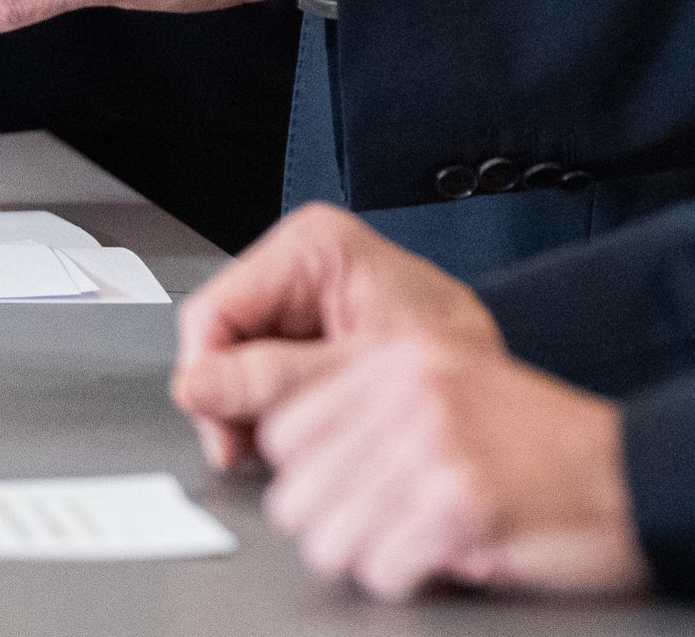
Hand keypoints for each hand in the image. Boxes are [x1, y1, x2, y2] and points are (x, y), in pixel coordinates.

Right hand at [171, 203, 499, 469]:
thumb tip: (197, 385)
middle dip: (234, 403)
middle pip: (221, 344)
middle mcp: (300, 265)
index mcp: (312, 245)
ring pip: (236, 370)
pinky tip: (306, 436)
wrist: (497, 387)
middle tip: (259, 451)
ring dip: (255, 416)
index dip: (209, 379)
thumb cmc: (453, 358)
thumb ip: (275, 378)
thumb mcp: (357, 372)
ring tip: (298, 444)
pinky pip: (264, 383)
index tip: (225, 432)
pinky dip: (276, 418)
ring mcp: (302, 302)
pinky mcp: (309, 338)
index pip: (214, 311)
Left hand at [250, 334, 642, 598]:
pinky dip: (407, 578)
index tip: (337, 487)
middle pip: (293, 492)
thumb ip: (366, 404)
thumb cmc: (541, 443)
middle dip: (334, 524)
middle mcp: (409, 391)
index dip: (305, 472)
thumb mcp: (449, 389)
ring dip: (368, 556)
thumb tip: (280, 450)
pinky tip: (445, 555)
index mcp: (400, 354)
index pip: (282, 424)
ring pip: (326, 540)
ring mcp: (433, 446)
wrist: (630, 475)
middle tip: (389, 522)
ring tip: (416, 538)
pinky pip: (379, 571)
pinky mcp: (459, 505)